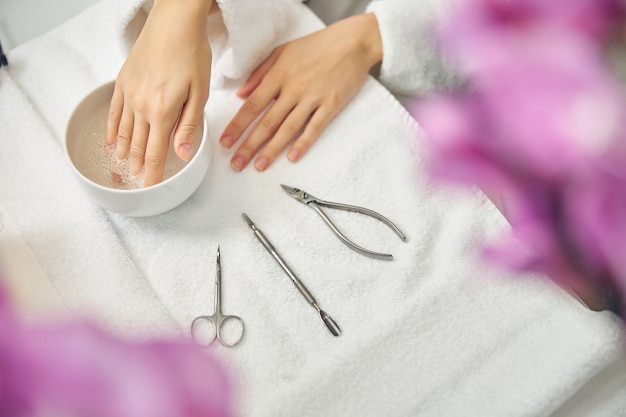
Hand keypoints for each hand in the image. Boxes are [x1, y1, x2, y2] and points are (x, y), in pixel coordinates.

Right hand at [106, 0, 212, 185]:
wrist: (174, 22)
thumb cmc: (192, 54)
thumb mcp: (200, 93)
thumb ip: (188, 126)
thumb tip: (182, 153)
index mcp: (163, 112)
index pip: (156, 154)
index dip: (153, 175)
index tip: (150, 190)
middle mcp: (142, 106)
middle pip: (139, 146)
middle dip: (139, 167)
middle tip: (137, 182)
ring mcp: (129, 94)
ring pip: (125, 133)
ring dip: (125, 153)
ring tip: (124, 168)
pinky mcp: (122, 82)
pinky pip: (115, 113)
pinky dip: (113, 130)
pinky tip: (112, 142)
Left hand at [220, 13, 382, 171]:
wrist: (353, 41)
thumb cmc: (317, 45)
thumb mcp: (282, 51)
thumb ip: (259, 72)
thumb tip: (240, 94)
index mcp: (279, 74)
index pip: (252, 105)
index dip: (237, 125)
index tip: (225, 142)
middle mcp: (293, 88)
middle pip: (267, 122)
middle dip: (249, 145)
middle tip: (236, 163)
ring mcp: (313, 98)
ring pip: (288, 128)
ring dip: (272, 150)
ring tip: (259, 166)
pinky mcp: (331, 105)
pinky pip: (315, 127)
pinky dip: (303, 143)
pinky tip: (292, 157)